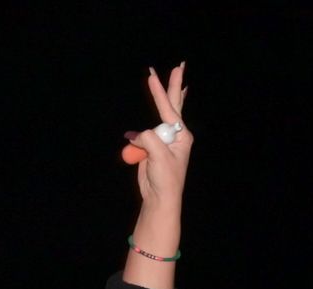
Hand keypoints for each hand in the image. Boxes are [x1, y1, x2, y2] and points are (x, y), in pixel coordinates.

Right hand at [127, 63, 191, 206]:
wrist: (159, 198)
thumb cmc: (165, 179)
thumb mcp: (158, 156)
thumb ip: (148, 138)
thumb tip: (134, 135)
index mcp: (181, 136)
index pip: (169, 109)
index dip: (159, 92)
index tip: (152, 75)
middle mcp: (174, 135)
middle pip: (172, 105)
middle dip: (172, 86)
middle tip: (180, 66)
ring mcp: (162, 141)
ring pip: (156, 121)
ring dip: (155, 112)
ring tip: (158, 86)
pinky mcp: (151, 149)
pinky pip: (143, 136)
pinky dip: (136, 137)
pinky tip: (131, 138)